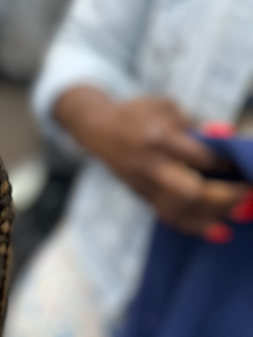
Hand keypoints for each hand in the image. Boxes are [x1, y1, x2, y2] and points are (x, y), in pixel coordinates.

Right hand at [55, 87, 250, 236]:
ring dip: (212, 217)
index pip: (199, 158)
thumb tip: (226, 138)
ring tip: (239, 214)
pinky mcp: (142, 196)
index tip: (244, 164)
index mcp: (158, 139)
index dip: (227, 164)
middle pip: (190, 193)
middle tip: (247, 192)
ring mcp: (145, 185)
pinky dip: (195, 226)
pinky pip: (170, 218)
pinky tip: (217, 230)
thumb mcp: (166, 106)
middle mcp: (150, 167)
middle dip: (223, 197)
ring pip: (180, 212)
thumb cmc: (137, 113)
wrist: (98, 129)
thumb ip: (195, 124)